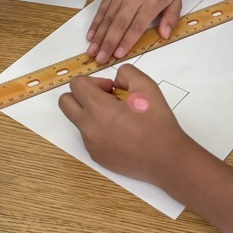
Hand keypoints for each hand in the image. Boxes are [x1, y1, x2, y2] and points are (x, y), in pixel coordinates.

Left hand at [59, 64, 192, 184]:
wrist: (167, 159)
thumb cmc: (158, 124)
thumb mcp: (147, 86)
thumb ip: (126, 73)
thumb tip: (114, 80)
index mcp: (98, 109)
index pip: (76, 84)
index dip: (94, 81)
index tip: (111, 89)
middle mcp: (89, 127)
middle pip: (65, 102)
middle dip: (82, 95)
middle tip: (106, 99)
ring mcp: (91, 144)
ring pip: (78, 120)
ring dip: (91, 112)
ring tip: (118, 117)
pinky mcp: (96, 156)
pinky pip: (88, 136)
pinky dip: (99, 129)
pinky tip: (122, 133)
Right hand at [86, 0, 181, 62]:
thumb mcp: (176, 0)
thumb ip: (171, 19)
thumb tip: (164, 35)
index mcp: (151, 2)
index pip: (136, 26)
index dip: (126, 41)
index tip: (118, 54)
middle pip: (118, 24)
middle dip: (108, 43)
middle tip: (99, 58)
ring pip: (107, 18)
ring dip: (98, 36)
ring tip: (92, 51)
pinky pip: (102, 8)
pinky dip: (96, 23)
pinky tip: (91, 35)